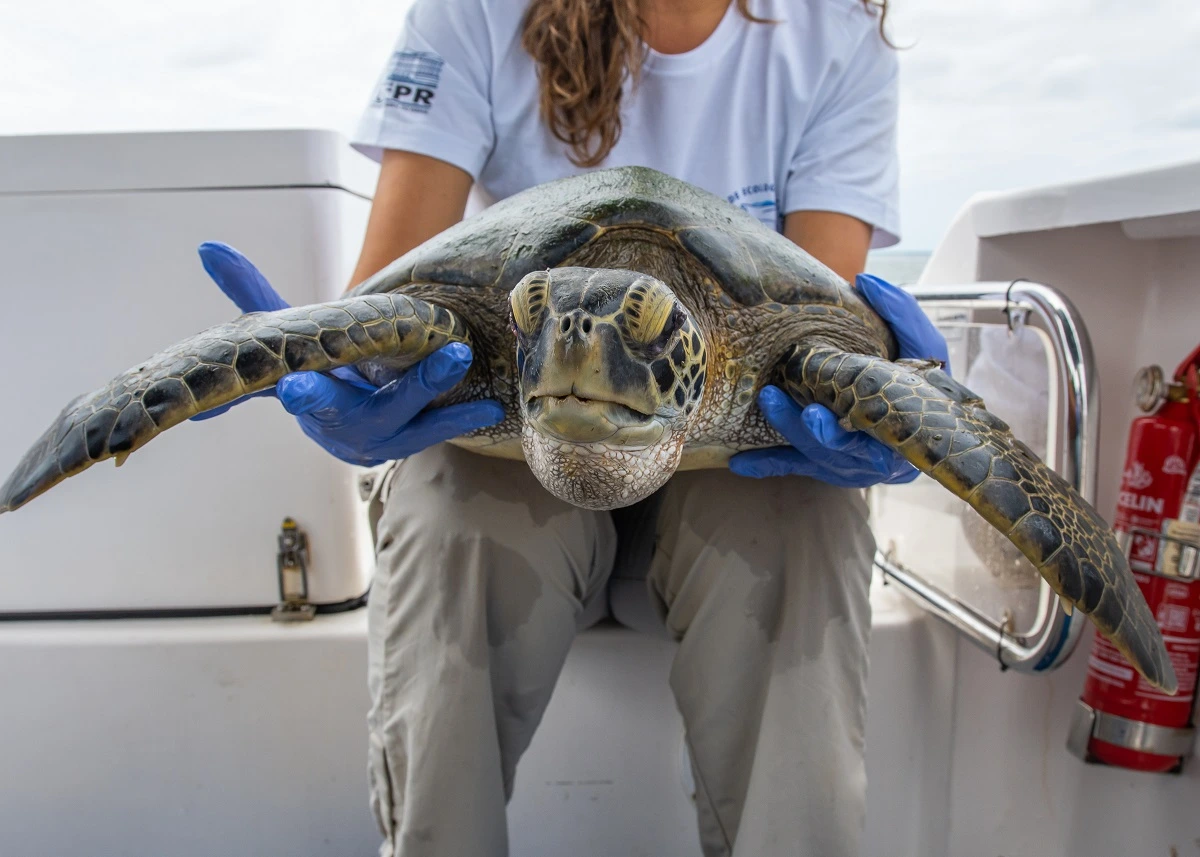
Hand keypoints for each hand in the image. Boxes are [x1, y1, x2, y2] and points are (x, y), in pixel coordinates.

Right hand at [190, 242, 504, 465]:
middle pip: (368, 408)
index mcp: (309, 399)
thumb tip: (207, 248)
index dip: (300, 394)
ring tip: (462, 357)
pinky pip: (439, 427)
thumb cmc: (314, 372)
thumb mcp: (286, 337)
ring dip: (436, 388)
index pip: (301, 396)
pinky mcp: (414, 437)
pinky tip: (493, 405)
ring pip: (411, 416)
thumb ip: (252, 295)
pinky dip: (463, 416)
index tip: (295, 388)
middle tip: (439, 358)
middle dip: (400, 387)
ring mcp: (384, 435)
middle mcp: (345, 423)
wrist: (343, 428)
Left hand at [729, 273, 948, 487]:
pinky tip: (739, 464)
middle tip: (776, 401)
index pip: (871, 434)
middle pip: (833, 448)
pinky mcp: (822, 465)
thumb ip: (901, 315)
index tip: (815, 412)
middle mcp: (870, 457)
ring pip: (811, 453)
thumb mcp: (924, 346)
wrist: (922, 422)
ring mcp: (844, 464)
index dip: (843, 427)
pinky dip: (765, 464)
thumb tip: (865, 281)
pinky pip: (791, 465)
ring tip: (766, 400)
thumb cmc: (922, 381)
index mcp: (898, 431)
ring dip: (785, 429)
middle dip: (803, 428)